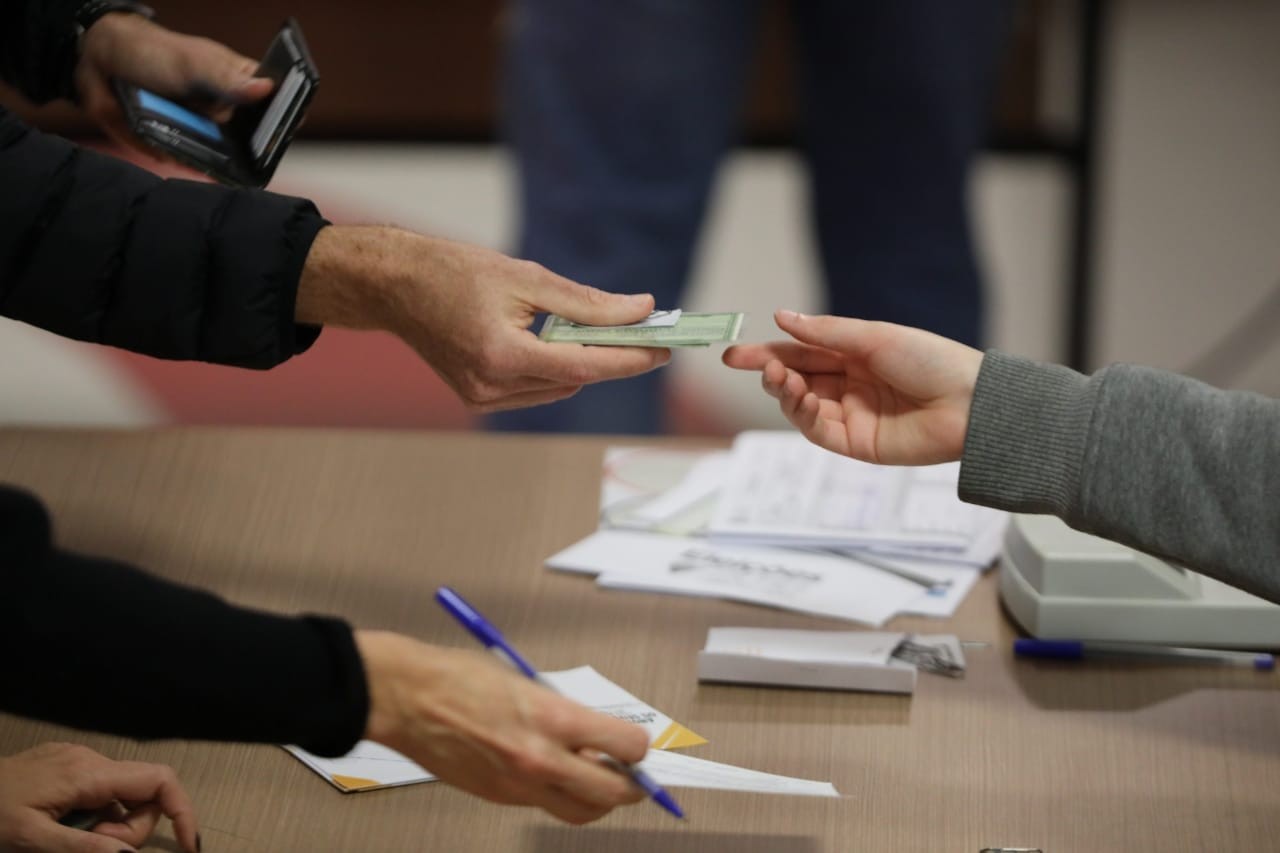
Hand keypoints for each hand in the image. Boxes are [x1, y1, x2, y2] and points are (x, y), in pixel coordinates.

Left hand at [0, 743, 198, 852]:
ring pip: (121, 795)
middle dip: (130, 830)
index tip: (188, 846)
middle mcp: (91, 759)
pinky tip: (64, 826)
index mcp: (89, 774)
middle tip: (94, 849)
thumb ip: (84, 846)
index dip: (183, 811)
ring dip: (109, 825)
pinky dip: (96, 814)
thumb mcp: (32, 841)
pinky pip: (100, 790)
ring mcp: (79, 758)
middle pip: (142, 795)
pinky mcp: (67, 764)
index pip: (159, 781)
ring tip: (68, 838)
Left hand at [74, 12, 272, 158]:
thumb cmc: (153, 53)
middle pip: (253, 141)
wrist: (102, 63)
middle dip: (250, 149)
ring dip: (216, 160)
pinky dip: (186, 163)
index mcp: (240, 84)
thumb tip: (266, 88)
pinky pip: (191, 163)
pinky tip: (183, 158)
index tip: (286, 131)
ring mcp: (205, 130)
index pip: (275, 106)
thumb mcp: (193, 64)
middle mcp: (227, 111)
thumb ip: (227, 80)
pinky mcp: (182, 145)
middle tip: (243, 149)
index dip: (284, 120)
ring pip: (223, 158)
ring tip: (210, 155)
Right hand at [296, 226, 671, 411]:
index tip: (664, 350)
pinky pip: (535, 390)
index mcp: (502, 355)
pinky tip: (547, 342)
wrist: (397, 287)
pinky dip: (552, 370)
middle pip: (575, 381)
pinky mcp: (479, 399)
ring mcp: (483, 398)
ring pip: (558, 389)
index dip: (630, 360)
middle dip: (609, 358)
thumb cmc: (456, 272)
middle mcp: (492, 386)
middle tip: (641, 332)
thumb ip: (588, 302)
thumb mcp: (527, 277)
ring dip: (579, 364)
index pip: (584, 367)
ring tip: (585, 329)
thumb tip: (640, 310)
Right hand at [355, 631, 649, 823]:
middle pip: (611, 793)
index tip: (637, 744)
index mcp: (553, 719)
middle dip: (633, 787)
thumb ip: (563, 711)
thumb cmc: (458, 677)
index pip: (624, 746)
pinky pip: (543, 806)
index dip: (639, 747)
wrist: (407, 698)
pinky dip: (558, 795)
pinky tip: (554, 775)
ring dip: (599, 800)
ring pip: (580, 811)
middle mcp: (541, 758)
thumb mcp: (527, 682)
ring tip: (601, 781)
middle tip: (637, 777)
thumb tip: (593, 732)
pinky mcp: (498, 797)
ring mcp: (518, 784)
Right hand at [723, 310, 983, 464]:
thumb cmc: (931, 361)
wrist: (969, 404)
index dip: (767, 353)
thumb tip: (781, 317)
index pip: (801, 354)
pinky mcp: (856, 444)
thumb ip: (824, 332)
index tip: (734, 354)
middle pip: (796, 380)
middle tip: (754, 364)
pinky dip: (801, 415)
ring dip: (784, 392)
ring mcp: (851, 416)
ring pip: (800, 407)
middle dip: (771, 372)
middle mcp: (849, 386)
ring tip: (782, 378)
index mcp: (855, 356)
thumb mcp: (873, 337)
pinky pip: (817, 431)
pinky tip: (798, 398)